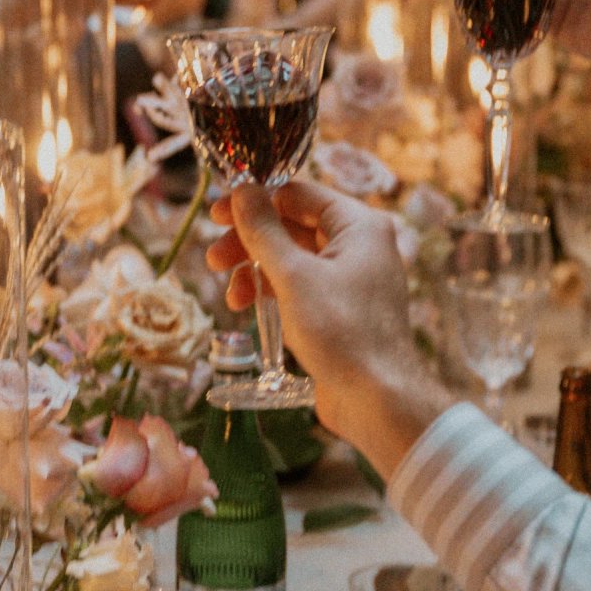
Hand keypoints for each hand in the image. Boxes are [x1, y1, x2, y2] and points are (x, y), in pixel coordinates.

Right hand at [207, 182, 453, 475]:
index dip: (255, 201)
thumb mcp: (293, 276)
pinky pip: (300, 286)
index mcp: (359, 225)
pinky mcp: (340, 309)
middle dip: (250, 241)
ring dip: (255, 270)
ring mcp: (351, 279)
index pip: (299, 193)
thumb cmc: (341, 331)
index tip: (215, 214)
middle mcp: (359, 246)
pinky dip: (273, 291)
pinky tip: (247, 307)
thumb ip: (264, 231)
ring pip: (293, 258)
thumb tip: (241, 189)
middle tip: (213, 258)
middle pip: (293, 226)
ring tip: (230, 293)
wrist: (377, 400)